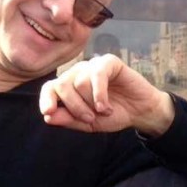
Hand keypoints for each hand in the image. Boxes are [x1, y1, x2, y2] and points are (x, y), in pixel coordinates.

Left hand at [39, 54, 174, 135]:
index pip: (50, 88)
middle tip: (89, 118)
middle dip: (74, 106)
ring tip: (105, 111)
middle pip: (63, 85)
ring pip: (80, 82)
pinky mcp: (109, 62)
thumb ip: (68, 119)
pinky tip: (105, 106)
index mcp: (70, 87)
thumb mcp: (88, 123)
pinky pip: (97, 74)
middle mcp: (78, 73)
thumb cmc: (114, 115)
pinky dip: (100, 94)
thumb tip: (48, 117)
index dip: (46, 99)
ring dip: (92, 103)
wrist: (140, 112)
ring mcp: (93, 66)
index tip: (48, 112)